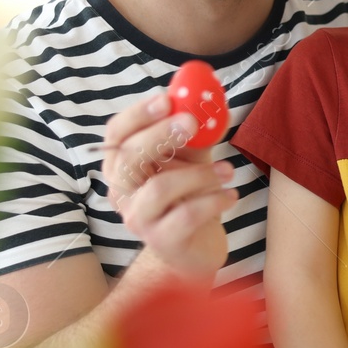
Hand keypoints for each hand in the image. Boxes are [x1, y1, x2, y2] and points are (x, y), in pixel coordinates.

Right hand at [103, 91, 235, 275]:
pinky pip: (186, 215)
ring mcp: (139, 218)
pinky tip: (230, 195)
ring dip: (200, 173)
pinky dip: (214, 200)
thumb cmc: (189, 197)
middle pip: (128, 158)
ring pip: (160, 187)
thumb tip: (210, 99)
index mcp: (124, 166)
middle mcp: (123, 192)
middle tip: (193, 123)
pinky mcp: (162, 241)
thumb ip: (197, 133)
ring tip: (228, 171)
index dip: (138, 114)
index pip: (116, 135)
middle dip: (161, 135)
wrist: (196, 248)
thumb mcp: (192, 159)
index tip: (167, 99)